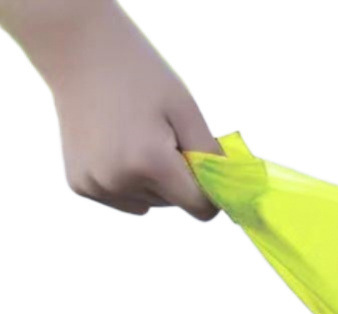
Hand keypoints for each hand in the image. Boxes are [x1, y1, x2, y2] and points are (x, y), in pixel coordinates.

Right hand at [38, 2, 222, 217]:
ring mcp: (96, 185)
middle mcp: (119, 181)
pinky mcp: (81, 184)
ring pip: (150, 203)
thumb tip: (228, 193)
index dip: (211, 192)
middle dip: (178, 179)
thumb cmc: (140, 75)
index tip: (208, 169)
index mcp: (150, 162)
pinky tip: (116, 147)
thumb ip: (211, 157)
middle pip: (174, 204)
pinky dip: (129, 181)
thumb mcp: (187, 111)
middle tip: (162, 136)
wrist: (79, 51)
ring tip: (136, 138)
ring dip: (154, 181)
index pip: (201, 208)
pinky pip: (125, 198)